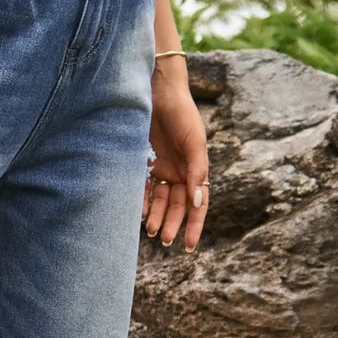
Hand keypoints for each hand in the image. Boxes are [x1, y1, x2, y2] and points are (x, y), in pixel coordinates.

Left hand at [142, 69, 208, 251]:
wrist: (157, 91)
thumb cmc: (182, 114)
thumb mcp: (194, 142)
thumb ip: (197, 171)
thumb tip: (198, 202)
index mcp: (195, 169)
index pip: (198, 205)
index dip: (194, 225)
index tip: (189, 246)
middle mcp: (179, 172)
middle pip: (177, 206)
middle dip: (172, 224)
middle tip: (165, 240)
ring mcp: (161, 168)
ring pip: (160, 201)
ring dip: (157, 217)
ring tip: (151, 231)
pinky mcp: (144, 163)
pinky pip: (143, 188)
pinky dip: (142, 202)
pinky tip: (139, 213)